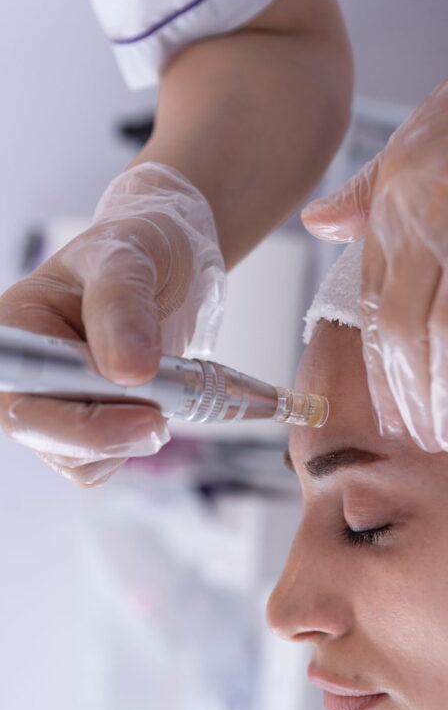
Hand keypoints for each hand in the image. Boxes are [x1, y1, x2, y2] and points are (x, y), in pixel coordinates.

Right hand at [0, 163, 224, 485]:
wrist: (171, 262)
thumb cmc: (139, 247)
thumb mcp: (129, 258)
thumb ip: (122, 308)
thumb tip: (128, 372)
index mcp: (15, 332)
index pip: (22, 405)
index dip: (80, 426)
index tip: (146, 416)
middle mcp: (27, 377)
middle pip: (52, 443)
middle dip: (117, 435)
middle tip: (167, 410)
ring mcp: (58, 406)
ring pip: (85, 461)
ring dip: (135, 435)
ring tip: (165, 385)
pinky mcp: (90, 425)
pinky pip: (111, 459)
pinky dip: (143, 438)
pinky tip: (161, 400)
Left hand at [302, 0, 447, 453]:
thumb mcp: (416, 141)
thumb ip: (367, 195)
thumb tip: (317, 225)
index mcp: (398, 201)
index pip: (376, 307)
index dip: (380, 374)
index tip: (392, 420)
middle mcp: (437, 210)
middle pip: (409, 326)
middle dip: (415, 396)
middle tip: (432, 441)